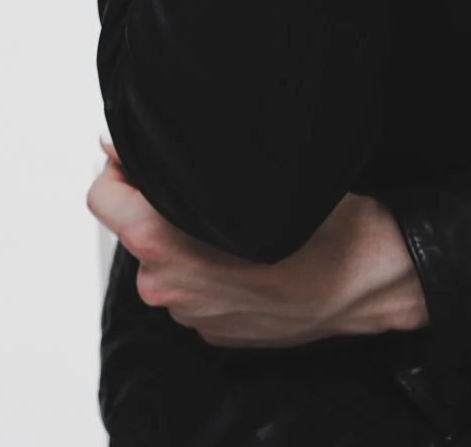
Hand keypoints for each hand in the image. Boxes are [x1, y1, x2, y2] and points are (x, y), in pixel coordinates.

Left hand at [87, 141, 428, 346]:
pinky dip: (213, 266)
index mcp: (166, 249)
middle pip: (139, 227)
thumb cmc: (322, 228)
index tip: (138, 151)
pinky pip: (198, 285)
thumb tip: (141, 140)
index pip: (103, 198)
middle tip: (206, 182)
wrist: (367, 280)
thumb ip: (187, 164)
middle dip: (161, 204)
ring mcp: (191, 316)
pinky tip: (253, 252)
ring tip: (238, 219)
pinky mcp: (214, 331)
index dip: (118, 166)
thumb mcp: (257, 176)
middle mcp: (169, 289)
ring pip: (170, 258)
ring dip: (190, 237)